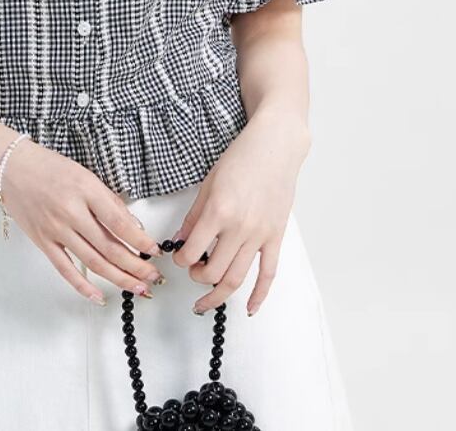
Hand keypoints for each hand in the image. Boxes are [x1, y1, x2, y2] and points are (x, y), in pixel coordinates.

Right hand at [0, 140, 164, 303]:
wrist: (11, 168)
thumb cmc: (49, 167)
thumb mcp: (85, 175)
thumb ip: (108, 201)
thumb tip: (132, 226)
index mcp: (86, 190)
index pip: (120, 223)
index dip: (141, 241)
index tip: (155, 251)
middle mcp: (71, 212)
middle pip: (110, 248)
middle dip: (136, 266)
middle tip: (152, 276)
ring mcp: (55, 229)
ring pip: (93, 262)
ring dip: (118, 278)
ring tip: (137, 287)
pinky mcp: (42, 241)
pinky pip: (65, 269)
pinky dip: (83, 287)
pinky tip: (99, 296)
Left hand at [171, 110, 310, 315]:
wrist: (275, 147)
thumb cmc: (240, 159)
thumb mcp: (207, 183)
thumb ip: (194, 216)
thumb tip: (180, 240)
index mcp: (218, 212)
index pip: (191, 253)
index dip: (180, 261)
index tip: (178, 258)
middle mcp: (239, 228)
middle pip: (213, 272)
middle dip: (197, 278)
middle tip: (192, 272)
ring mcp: (260, 235)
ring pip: (237, 278)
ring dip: (218, 294)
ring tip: (206, 298)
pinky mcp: (276, 237)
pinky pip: (268, 274)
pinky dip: (258, 295)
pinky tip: (248, 309)